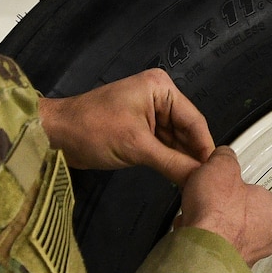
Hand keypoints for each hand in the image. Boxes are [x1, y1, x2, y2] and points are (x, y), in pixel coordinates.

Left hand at [40, 69, 213, 184]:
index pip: (195, 120)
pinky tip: (179, 177)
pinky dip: (169, 160)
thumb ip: (173, 163)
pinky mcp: (139, 129)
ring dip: (182, 160)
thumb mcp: (137, 147)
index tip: (216, 174)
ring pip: (176, 140)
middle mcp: (159, 96)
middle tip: (208, 183)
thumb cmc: (92, 130)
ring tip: (196, 184)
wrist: (54, 135)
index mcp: (161, 88)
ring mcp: (149, 113)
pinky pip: (162, 145)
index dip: (205, 148)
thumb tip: (201, 180)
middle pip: (187, 130)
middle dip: (194, 155)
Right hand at [177, 147, 271, 265]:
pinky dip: (202, 244)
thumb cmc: (218, 216)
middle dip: (224, 210)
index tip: (224, 185)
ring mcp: (247, 256)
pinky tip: (191, 234)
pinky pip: (213, 251)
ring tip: (196, 217)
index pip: (259, 194)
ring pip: (227, 236)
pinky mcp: (226, 269)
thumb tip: (223, 156)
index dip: (237, 187)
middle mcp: (265, 238)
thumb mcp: (221, 167)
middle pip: (243, 217)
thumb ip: (225, 158)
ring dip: (211, 228)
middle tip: (209, 202)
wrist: (201, 251)